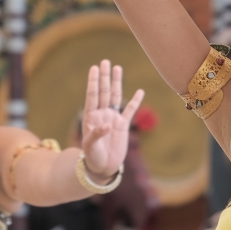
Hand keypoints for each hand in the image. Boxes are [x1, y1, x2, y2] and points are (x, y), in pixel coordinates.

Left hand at [81, 60, 143, 179]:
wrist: (102, 168)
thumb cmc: (92, 157)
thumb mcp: (90, 146)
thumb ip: (96, 134)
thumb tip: (106, 124)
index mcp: (91, 116)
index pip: (93, 95)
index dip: (94, 82)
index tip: (94, 68)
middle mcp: (102, 114)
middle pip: (104, 91)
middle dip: (104, 77)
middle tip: (105, 61)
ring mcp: (113, 118)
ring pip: (116, 97)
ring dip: (117, 83)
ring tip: (117, 68)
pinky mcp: (123, 125)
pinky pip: (130, 110)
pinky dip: (135, 101)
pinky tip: (140, 91)